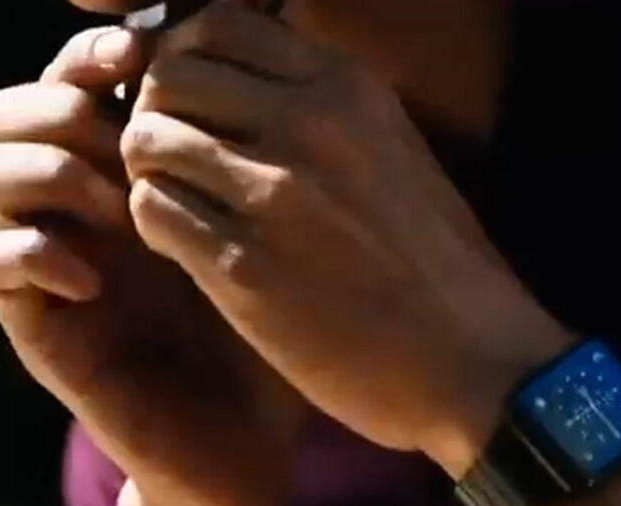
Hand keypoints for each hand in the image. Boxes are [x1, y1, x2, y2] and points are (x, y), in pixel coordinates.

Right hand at [0, 26, 303, 505]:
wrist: (246, 435)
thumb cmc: (269, 323)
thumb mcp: (267, 228)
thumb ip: (247, 150)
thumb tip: (262, 50)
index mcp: (129, 170)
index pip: (73, 79)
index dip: (91, 55)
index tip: (141, 60)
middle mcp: (78, 208)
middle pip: (8, 109)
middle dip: (61, 107)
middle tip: (128, 143)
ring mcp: (51, 263)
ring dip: (44, 171)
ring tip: (118, 208)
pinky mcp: (37, 325)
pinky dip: (30, 252)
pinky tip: (99, 277)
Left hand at [121, 3, 574, 476]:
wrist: (473, 357)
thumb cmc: (433, 261)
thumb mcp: (391, 148)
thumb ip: (319, 107)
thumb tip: (238, 86)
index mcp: (346, 87)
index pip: (218, 23)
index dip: (186, 59)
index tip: (196, 103)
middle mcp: (306, 123)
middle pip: (169, 75)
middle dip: (156, 113)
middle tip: (178, 158)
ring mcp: (273, 193)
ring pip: (146, 139)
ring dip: (151, 172)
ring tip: (183, 203)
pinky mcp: (243, 265)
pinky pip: (151, 210)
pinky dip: (156, 225)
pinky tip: (189, 246)